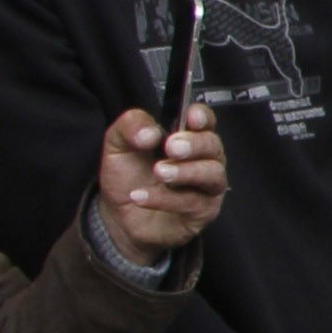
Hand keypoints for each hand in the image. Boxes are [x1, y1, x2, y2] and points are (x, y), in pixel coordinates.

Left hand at [92, 106, 226, 261]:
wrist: (119, 216)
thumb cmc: (128, 176)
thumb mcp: (118, 143)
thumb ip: (131, 126)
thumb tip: (150, 132)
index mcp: (187, 136)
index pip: (205, 120)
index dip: (203, 116)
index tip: (191, 116)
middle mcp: (204, 159)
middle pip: (213, 145)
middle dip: (194, 144)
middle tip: (171, 147)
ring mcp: (207, 186)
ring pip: (213, 174)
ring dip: (186, 171)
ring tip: (159, 172)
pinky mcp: (203, 211)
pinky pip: (193, 203)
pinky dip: (165, 199)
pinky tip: (141, 196)